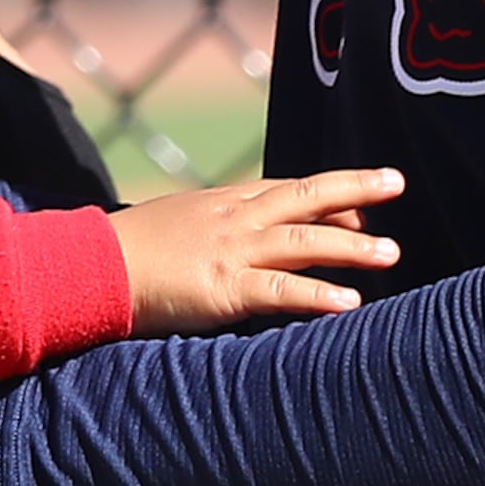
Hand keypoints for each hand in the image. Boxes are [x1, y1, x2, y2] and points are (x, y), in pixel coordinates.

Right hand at [108, 167, 406, 329]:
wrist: (88, 267)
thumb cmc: (127, 253)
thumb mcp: (177, 225)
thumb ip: (213, 230)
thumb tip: (237, 243)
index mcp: (223, 203)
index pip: (287, 189)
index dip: (330, 192)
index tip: (367, 197)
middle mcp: (234, 218)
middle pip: (305, 196)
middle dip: (354, 188)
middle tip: (396, 181)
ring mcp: (231, 250)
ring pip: (303, 240)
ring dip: (351, 247)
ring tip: (392, 253)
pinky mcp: (223, 288)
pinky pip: (280, 290)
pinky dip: (318, 295)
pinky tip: (350, 304)